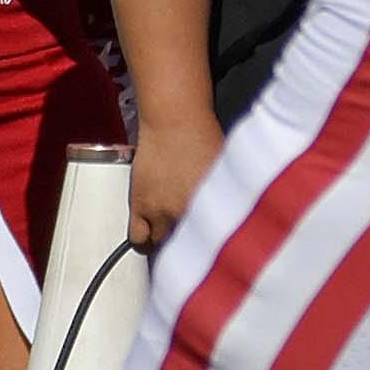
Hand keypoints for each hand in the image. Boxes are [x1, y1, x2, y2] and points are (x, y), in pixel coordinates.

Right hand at [128, 109, 221, 247]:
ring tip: (171, 231)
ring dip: (167, 240)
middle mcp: (186, 213)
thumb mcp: (226, 174)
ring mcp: (161, 211)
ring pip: (162, 245)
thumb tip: (232, 220)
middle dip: (190, 244)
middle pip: (187, 247)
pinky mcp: (140, 206)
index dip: (213, 248)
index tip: (212, 250)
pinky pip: (138, 238)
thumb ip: (227, 201)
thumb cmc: (204, 139)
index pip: (215, 245)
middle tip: (190, 237)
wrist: (175, 120)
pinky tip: (151, 232)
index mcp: (213, 206)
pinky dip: (144, 239)